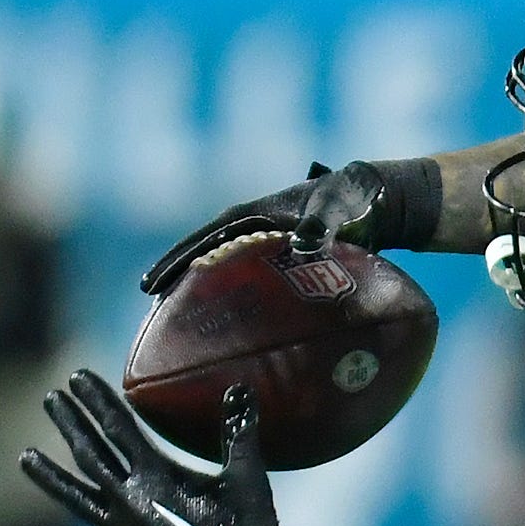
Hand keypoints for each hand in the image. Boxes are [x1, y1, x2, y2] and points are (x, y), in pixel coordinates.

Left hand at [19, 371, 305, 525]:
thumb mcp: (248, 480)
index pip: (117, 428)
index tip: (76, 377)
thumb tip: (239, 388)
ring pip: (76, 502)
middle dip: (69, 424)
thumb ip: (240, 433)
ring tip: (24, 457)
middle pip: (89, 456)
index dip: (97, 401)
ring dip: (50, 478)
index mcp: (154, 478)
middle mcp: (127, 503)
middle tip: (50, 399)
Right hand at [139, 157, 437, 294]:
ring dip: (205, 290)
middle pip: (205, 255)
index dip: (175, 261)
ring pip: (226, 269)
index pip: (203, 240)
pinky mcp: (283, 257)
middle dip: (178, 278)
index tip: (150, 286)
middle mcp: (252, 227)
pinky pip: (253, 280)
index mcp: (251, 214)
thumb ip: (319, 225)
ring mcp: (266, 242)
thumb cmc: (351, 200)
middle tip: (153, 308)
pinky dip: (240, 297)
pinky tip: (237, 325)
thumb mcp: (334, 209)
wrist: (374, 201)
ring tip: (183, 322)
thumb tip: (301, 246)